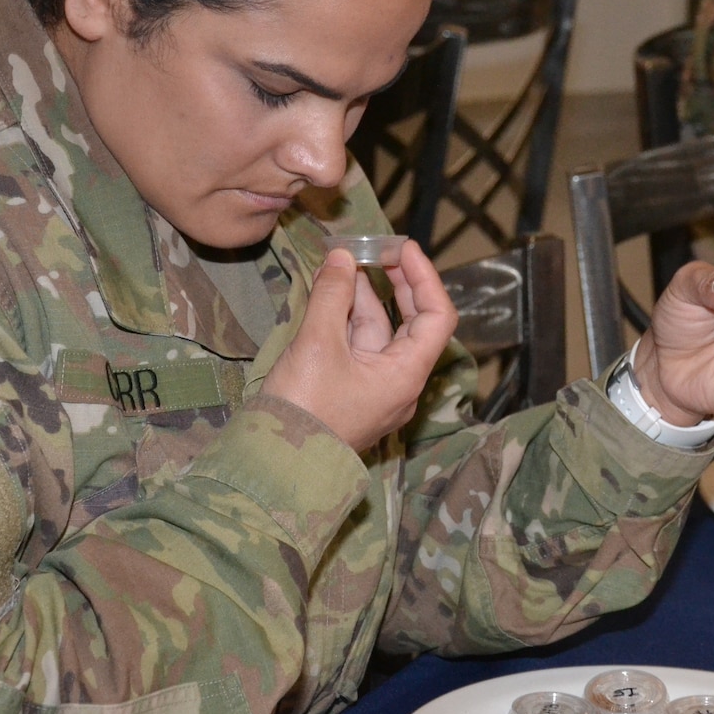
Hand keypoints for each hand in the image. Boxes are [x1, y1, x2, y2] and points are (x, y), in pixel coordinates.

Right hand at [262, 240, 457, 450]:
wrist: (276, 465)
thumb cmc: (305, 409)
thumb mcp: (318, 343)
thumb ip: (332, 295)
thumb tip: (342, 258)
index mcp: (407, 374)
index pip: (437, 315)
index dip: (423, 276)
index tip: (400, 248)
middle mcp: (399, 382)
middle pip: (411, 322)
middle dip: (395, 283)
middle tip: (376, 250)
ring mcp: (375, 389)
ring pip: (378, 332)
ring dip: (362, 297)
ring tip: (339, 265)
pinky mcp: (350, 392)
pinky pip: (357, 347)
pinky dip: (345, 319)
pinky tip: (328, 295)